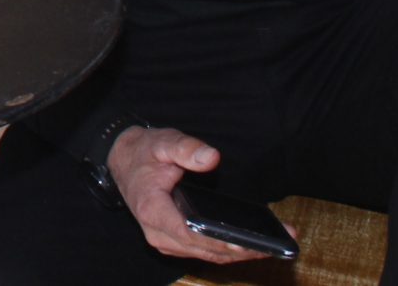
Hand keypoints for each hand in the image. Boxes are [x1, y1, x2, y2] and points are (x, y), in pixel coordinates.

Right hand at [106, 127, 269, 266]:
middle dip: (240, 249)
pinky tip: (252, 244)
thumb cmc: (144, 152)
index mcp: (152, 209)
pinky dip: (228, 251)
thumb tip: (212, 157)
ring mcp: (166, 242)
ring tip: (272, 246)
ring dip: (239, 253)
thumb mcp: (163, 142)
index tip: (242, 242)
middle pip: (203, 250)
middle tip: (274, 244)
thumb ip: (186, 148)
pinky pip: (204, 252)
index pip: (187, 233)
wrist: (124, 162)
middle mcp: (157, 233)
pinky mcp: (175, 244)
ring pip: (207, 255)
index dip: (216, 240)